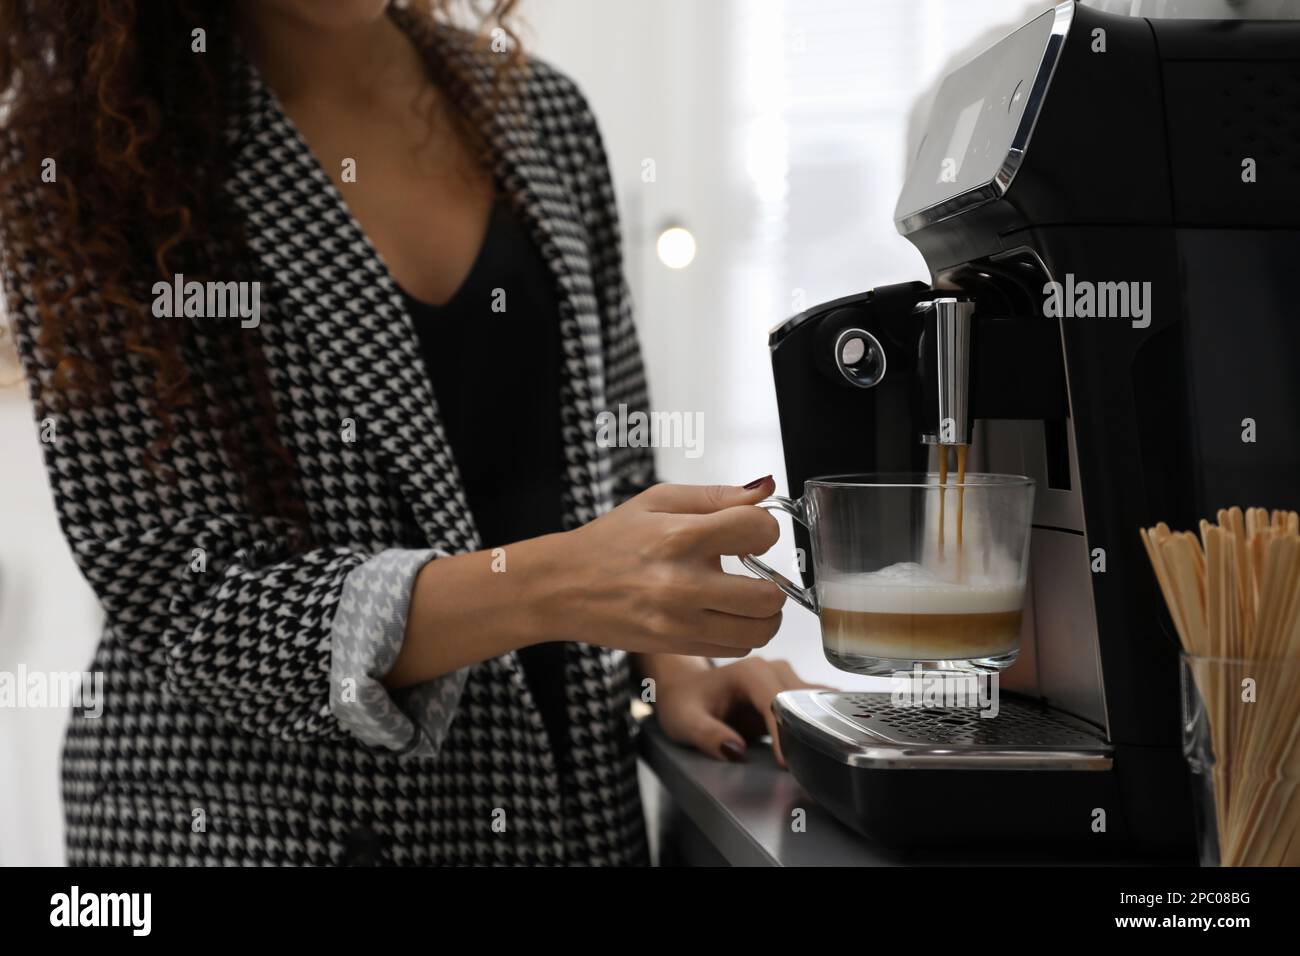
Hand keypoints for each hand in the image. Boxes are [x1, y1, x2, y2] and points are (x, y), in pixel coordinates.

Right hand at [554, 478, 785, 656]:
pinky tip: (723, 615)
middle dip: (774, 582)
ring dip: (764, 614)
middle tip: (757, 573)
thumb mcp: (658, 501)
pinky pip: (735, 649)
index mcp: (680, 537)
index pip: (758, 531)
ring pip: (758, 631)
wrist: (563, 587)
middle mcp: (682, 584)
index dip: (764, 529)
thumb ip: (716, 496)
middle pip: (768, 595)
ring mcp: (679, 622)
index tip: (751, 532)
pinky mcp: (676, 647)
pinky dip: (741, 634)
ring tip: (748, 598)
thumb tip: (765, 490)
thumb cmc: (610, 540)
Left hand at [653, 656, 831, 767]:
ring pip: (812, 702)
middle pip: (801, 701)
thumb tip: (737, 750)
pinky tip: (828, 738)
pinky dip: (819, 721)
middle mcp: (771, 670)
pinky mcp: (788, 692)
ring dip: (817, 726)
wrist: (684, 689)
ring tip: (822, 755)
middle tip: (809, 764)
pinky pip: (811, 705)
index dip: (783, 733)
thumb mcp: (685, 722)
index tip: (786, 762)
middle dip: (805, 731)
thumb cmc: (684, 703)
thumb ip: (708, 735)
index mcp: (749, 673)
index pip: (777, 704)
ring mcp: (783, 678)